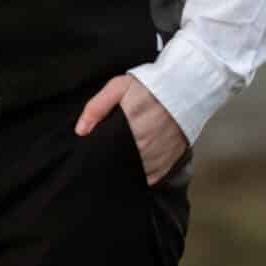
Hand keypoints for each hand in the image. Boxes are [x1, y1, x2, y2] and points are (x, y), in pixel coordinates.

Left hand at [74, 74, 189, 185]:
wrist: (186, 87)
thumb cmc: (149, 87)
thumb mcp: (119, 87)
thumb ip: (97, 108)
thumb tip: (80, 130)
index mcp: (130, 130)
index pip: (107, 155)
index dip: (98, 158)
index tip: (93, 156)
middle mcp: (145, 147)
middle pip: (120, 166)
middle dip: (112, 163)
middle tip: (108, 156)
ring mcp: (159, 156)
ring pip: (136, 174)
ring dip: (129, 171)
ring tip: (123, 161)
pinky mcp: (171, 161)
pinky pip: (153, 178)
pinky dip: (145, 176)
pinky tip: (139, 166)